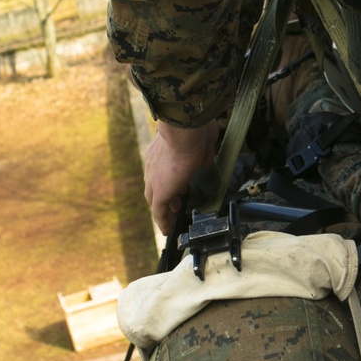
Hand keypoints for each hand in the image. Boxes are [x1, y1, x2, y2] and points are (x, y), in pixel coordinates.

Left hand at [144, 119, 219, 234]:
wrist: (185, 129)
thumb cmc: (196, 129)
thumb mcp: (202, 143)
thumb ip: (203, 154)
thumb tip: (206, 161)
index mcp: (161, 151)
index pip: (162, 170)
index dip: (170, 181)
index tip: (179, 189)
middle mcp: (153, 165)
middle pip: (155, 186)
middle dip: (166, 197)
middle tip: (175, 206)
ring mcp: (154, 179)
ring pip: (156, 200)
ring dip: (165, 210)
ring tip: (172, 221)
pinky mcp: (160, 192)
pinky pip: (160, 212)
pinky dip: (164, 221)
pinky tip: (168, 231)